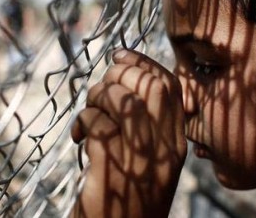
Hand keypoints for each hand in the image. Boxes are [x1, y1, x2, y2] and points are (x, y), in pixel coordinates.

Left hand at [71, 49, 186, 217]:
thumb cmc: (128, 199)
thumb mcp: (150, 162)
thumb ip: (146, 128)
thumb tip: (123, 81)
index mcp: (176, 146)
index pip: (171, 87)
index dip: (142, 63)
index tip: (119, 56)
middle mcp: (164, 152)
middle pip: (150, 87)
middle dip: (119, 75)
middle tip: (100, 91)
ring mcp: (141, 163)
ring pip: (124, 102)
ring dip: (99, 98)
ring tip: (89, 114)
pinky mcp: (112, 173)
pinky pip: (99, 126)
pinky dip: (84, 121)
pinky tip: (78, 137)